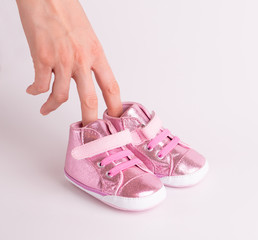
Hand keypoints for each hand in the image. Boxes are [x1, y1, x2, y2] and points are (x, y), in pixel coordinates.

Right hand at [16, 0, 121, 124]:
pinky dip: (35, 92)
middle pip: (90, 99)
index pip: (111, 86)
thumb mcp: (88, 37)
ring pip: (60, 97)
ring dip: (51, 107)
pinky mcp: (42, 59)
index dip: (116, 106)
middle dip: (90, 119)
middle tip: (89, 131)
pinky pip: (40, 85)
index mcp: (97, 54)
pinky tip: (33, 91)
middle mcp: (82, 60)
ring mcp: (62, 61)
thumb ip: (90, 59)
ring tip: (46, 109)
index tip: (116, 118)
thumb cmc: (67, 12)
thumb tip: (88, 78)